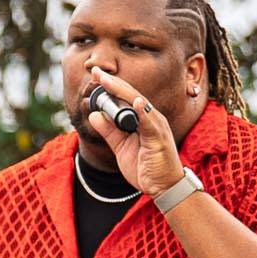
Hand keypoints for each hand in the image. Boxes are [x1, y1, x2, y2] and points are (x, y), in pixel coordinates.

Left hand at [85, 66, 184, 196]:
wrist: (162, 186)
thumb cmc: (144, 165)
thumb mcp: (120, 146)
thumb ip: (109, 131)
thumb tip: (94, 115)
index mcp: (141, 119)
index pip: (125, 98)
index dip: (110, 86)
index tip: (95, 74)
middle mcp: (150, 118)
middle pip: (131, 96)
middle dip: (113, 83)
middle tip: (96, 71)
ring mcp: (156, 127)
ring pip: (139, 105)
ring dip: (124, 92)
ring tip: (108, 81)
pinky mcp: (159, 138)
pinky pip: (150, 123)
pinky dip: (143, 112)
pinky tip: (136, 102)